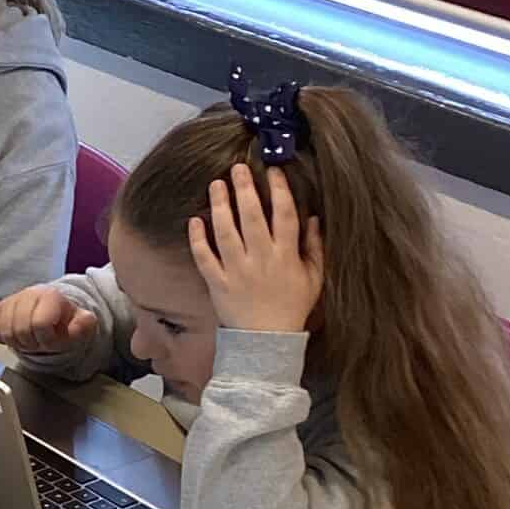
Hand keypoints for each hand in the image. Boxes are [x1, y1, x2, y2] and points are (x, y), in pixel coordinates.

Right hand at [0, 285, 96, 354]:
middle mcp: (28, 294)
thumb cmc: (64, 322)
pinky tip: (14, 336)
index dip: (46, 339)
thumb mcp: (82, 325)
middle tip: (38, 342)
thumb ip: (84, 325)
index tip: (51, 340)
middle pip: (19, 329)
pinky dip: (2, 338)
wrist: (50, 315)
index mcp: (50, 296)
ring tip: (28, 340)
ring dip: (17, 342)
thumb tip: (83, 321)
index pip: (39, 323)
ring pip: (4, 331)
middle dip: (31, 343)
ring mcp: (10, 301)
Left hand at [188, 164, 323, 332]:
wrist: (267, 341)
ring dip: (220, 206)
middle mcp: (261, 259)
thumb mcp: (313, 278)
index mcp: (286, 255)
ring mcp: (237, 271)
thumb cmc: (292, 307)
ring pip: (226, 232)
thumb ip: (315, 247)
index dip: (278, 190)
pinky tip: (194, 220)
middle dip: (244, 189)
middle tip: (237, 168)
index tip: (272, 170)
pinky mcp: (218, 283)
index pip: (284, 215)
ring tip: (216, 185)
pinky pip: (205, 258)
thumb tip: (314, 218)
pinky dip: (197, 239)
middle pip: (252, 217)